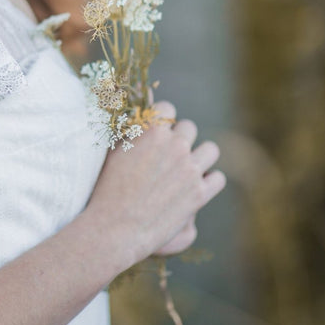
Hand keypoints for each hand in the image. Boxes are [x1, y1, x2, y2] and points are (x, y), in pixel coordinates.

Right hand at [85, 100, 225, 272]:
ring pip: (210, 150)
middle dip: (179, 138)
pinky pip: (218, 178)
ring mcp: (190, 169)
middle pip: (189, 128)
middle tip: (167, 155)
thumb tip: (146, 96)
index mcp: (152, 130)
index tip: (156, 134)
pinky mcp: (199, 193)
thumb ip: (132, 121)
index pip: (168, 110)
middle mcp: (175, 145)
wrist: (114, 227)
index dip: (161, 121)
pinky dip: (209, 182)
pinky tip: (195, 187)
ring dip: (200, 156)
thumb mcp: (114, 148)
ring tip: (186, 168)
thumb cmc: (107, 186)